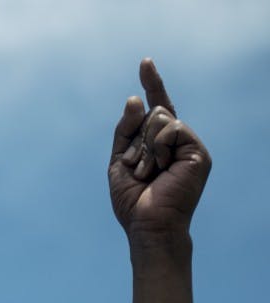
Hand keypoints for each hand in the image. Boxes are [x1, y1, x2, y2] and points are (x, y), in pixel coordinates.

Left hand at [109, 59, 210, 237]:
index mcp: (159, 144)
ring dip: (144, 147)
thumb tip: (137, 98)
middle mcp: (177, 141)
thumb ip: (125, 130)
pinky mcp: (198, 152)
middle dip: (135, 140)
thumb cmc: (133, 199)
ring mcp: (189, 145)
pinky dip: (157, 146)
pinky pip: (172, 127)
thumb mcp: (119, 160)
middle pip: (152, 112)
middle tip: (137, 170)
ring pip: (161, 117)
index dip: (152, 84)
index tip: (145, 62)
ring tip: (147, 173)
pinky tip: (160, 169)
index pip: (156, 107)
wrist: (148, 224)